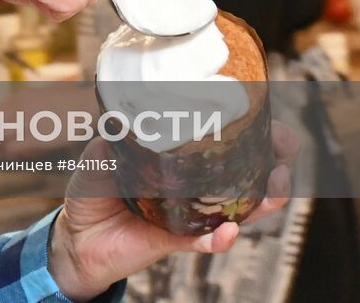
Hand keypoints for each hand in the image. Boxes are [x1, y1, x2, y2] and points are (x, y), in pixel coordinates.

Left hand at [48, 121, 299, 300]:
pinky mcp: (176, 241)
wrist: (76, 234)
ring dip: (263, 201)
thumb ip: (114, 137)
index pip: (226, 144)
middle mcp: (194, 187)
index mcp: (182, 159)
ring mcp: (190, 216)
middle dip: (275, 165)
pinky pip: (204, 242)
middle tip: (284, 157)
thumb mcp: (101, 153)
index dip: (256, 134)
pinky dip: (218, 239)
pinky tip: (229, 230)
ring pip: (239, 210)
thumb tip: (125, 118)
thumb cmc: (93, 189)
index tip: (272, 122)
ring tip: (275, 188)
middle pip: (248, 177)